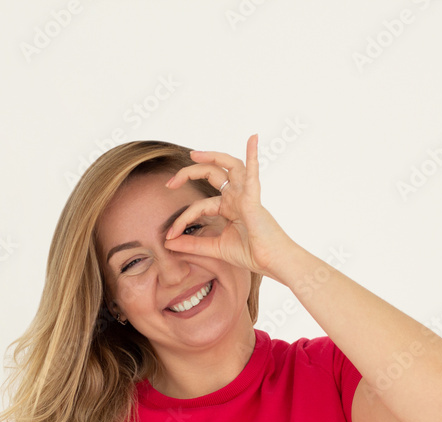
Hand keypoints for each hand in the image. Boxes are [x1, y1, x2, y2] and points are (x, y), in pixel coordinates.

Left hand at [163, 134, 296, 281]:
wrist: (272, 262)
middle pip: (211, 174)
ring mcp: (246, 195)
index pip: (199, 206)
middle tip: (170, 183)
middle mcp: (237, 197)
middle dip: (188, 174)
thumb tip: (168, 243)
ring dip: (212, 156)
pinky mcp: (254, 198)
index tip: (170, 236)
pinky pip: (253, 172)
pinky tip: (252, 138)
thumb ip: (192, 244)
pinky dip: (253, 154)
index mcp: (228, 208)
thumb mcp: (214, 248)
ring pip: (230, 165)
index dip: (182, 219)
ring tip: (194, 154)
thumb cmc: (251, 254)